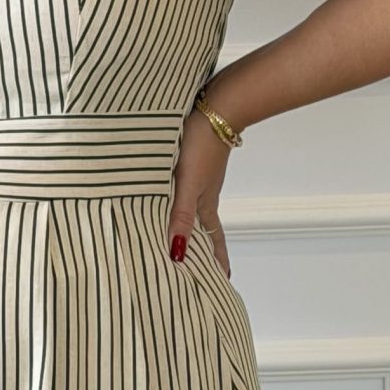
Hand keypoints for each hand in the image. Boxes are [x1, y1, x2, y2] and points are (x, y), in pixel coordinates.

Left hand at [168, 108, 233, 276]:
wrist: (215, 109)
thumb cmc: (200, 146)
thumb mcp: (188, 185)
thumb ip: (180, 216)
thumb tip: (176, 253)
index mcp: (205, 204)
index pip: (213, 240)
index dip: (216, 260)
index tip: (221, 280)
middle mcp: (204, 194)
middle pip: (203, 228)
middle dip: (201, 248)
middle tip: (197, 267)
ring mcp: (200, 178)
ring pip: (192, 208)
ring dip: (188, 225)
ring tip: (178, 239)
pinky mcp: (193, 162)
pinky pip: (185, 190)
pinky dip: (179, 202)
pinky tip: (168, 198)